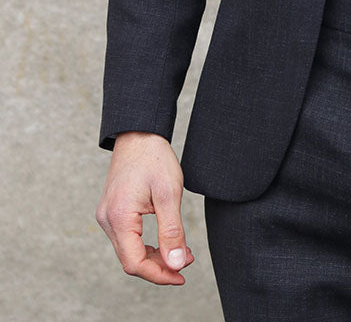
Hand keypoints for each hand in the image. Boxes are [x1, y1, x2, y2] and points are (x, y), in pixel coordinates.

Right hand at [96, 132, 194, 284]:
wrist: (139, 133)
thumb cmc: (154, 158)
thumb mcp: (169, 194)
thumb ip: (172, 232)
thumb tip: (176, 264)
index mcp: (118, 217)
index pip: (134, 262)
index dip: (159, 274)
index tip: (181, 275)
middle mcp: (107, 220)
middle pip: (130, 259)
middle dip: (160, 266)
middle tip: (186, 261)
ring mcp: (107, 215)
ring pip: (129, 250)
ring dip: (154, 256)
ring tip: (180, 251)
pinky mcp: (112, 211)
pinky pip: (127, 237)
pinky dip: (146, 244)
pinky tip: (165, 240)